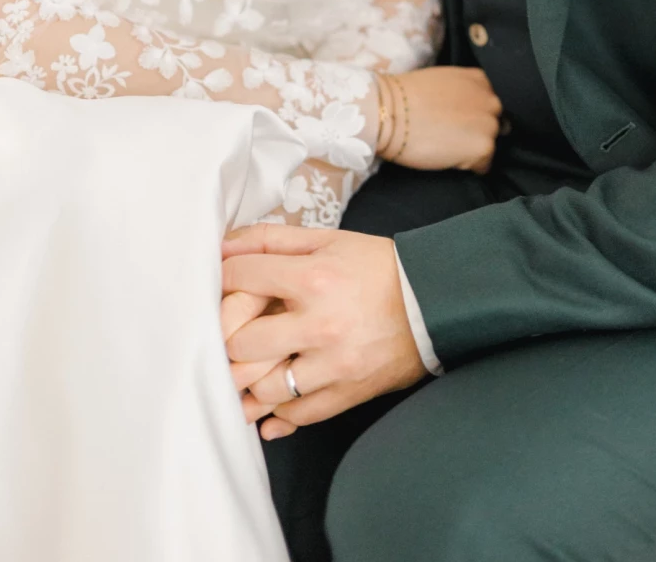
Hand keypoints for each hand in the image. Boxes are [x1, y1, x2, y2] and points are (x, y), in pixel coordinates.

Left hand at [222, 225, 426, 438]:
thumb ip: (271, 240)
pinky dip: (276, 415)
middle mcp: (320, 325)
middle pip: (242, 344)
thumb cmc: (376, 268)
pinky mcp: (347, 394)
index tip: (224, 284)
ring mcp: (334, 366)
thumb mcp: (327, 241)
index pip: (242, 281)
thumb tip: (223, 248)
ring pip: (264, 389)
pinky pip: (297, 416)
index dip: (224, 280)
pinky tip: (267, 406)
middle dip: (228, 336)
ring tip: (245, 370)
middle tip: (231, 331)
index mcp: (313, 279)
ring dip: (248, 381)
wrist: (432, 303)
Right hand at [380, 66, 501, 173]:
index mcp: (479, 80)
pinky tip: (447, 158)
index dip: (473, 114)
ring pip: (488, 144)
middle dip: (476, 130)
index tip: (456, 121)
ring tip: (446, 147)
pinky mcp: (484, 147)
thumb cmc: (406, 96)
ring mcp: (489, 124)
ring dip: (472, 149)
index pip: (488, 102)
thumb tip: (465, 111)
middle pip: (492, 122)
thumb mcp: (442, 81)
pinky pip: (483, 165)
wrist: (391, 113)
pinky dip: (468, 166)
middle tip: (450, 136)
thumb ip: (462, 92)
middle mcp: (490, 100)